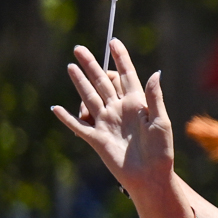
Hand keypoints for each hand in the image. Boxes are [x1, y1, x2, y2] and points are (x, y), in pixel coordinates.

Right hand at [51, 41, 184, 217]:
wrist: (150, 175)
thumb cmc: (161, 149)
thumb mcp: (161, 121)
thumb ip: (154, 97)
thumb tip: (155, 72)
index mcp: (137, 103)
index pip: (127, 75)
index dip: (120, 58)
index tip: (113, 42)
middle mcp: (119, 109)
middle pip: (102, 82)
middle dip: (91, 65)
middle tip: (78, 48)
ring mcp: (106, 122)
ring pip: (89, 97)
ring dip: (79, 83)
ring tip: (70, 67)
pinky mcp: (96, 138)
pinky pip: (78, 125)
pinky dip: (66, 117)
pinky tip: (56, 108)